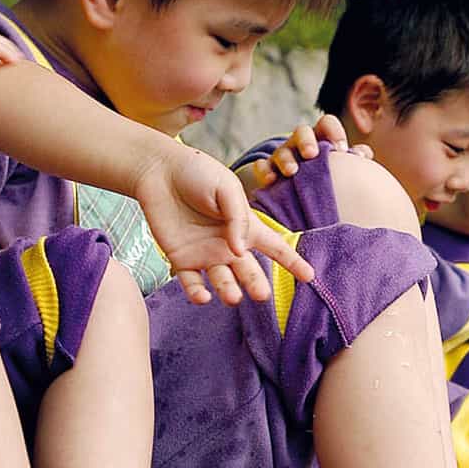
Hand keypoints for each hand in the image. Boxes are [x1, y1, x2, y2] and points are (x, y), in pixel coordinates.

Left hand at [137, 146, 314, 304]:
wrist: (158, 170)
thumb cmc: (197, 173)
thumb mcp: (226, 189)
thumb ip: (237, 219)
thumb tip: (240, 252)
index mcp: (246, 227)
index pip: (276, 247)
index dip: (293, 262)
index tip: (310, 277)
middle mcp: (229, 246)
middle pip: (250, 271)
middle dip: (257, 284)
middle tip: (262, 295)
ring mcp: (205, 254)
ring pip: (223, 281)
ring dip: (229, 291)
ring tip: (233, 297)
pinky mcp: (181, 259)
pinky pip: (192, 282)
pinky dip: (197, 292)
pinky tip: (203, 296)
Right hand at [248, 114, 373, 188]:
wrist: (298, 196)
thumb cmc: (325, 179)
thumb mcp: (339, 168)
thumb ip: (352, 160)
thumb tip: (364, 154)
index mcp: (320, 139)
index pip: (326, 124)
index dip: (333, 132)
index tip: (341, 149)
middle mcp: (299, 144)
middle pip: (301, 132)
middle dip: (306, 141)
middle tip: (312, 154)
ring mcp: (282, 157)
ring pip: (281, 151)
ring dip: (286, 160)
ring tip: (292, 172)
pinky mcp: (266, 172)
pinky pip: (261, 167)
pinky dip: (264, 171)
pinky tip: (270, 180)